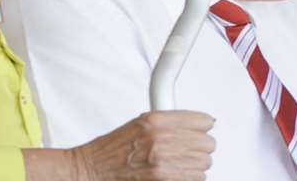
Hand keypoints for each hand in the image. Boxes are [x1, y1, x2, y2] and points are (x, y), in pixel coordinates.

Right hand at [67, 110, 215, 180]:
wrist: (88, 171)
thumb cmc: (108, 151)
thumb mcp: (139, 124)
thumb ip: (168, 123)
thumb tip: (193, 126)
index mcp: (157, 121)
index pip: (203, 121)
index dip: (201, 129)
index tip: (200, 132)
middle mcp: (162, 139)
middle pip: (207, 144)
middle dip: (198, 149)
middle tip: (186, 151)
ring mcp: (164, 162)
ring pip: (204, 164)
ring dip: (194, 166)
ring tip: (177, 165)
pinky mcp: (163, 179)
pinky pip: (195, 179)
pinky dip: (188, 179)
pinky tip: (176, 176)